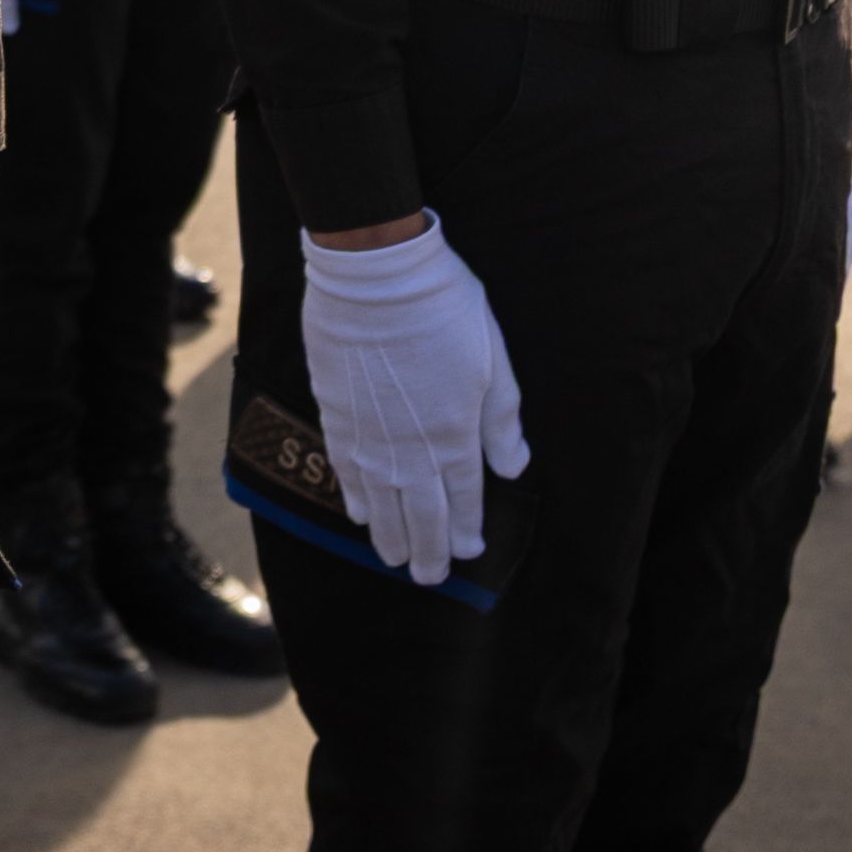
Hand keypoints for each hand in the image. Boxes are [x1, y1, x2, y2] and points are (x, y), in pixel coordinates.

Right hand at [297, 217, 527, 585]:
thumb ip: (502, 418)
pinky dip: (355, 499)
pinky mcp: (337, 418)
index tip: (471, 551)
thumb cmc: (443, 308)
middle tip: (429, 577)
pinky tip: (359, 514)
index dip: (468, 529)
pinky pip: (347, 474)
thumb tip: (514, 466)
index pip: (465, 498)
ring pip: (381, 504)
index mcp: (456, 434)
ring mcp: (370, 437)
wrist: (374, 275)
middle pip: (421, 514)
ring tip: (395, 560)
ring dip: (390, 536)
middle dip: (428, 550)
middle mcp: (412, 448)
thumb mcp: (492, 358)